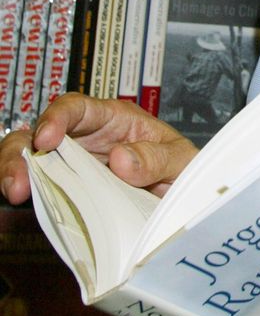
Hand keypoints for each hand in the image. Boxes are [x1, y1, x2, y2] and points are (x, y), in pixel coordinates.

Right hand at [0, 93, 198, 203]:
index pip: (76, 107)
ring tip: (16, 194)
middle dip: (20, 153)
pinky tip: (30, 208)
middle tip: (17, 181)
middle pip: (37, 134)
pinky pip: (41, 191)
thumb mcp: (181, 160)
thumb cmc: (182, 168)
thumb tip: (122, 159)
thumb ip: (157, 157)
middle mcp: (85, 140)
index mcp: (112, 120)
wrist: (185, 201)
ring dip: (15, 173)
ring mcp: (72, 166)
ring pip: (29, 161)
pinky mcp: (67, 193)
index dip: (57, 117)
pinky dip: (32, 197)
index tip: (47, 138)